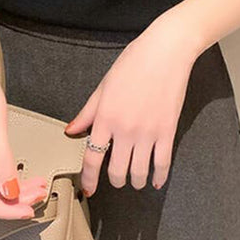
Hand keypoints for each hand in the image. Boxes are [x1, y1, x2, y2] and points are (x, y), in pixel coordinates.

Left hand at [64, 12, 199, 196]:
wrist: (165, 52)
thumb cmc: (134, 62)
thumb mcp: (104, 85)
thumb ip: (88, 112)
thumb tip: (72, 129)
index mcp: (106, 117)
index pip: (92, 157)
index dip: (89, 177)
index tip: (88, 188)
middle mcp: (125, 129)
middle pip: (116, 170)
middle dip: (114, 180)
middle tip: (115, 179)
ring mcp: (148, 132)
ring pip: (139, 172)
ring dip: (135, 181)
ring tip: (134, 180)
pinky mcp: (168, 131)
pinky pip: (163, 163)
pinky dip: (159, 177)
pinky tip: (156, 180)